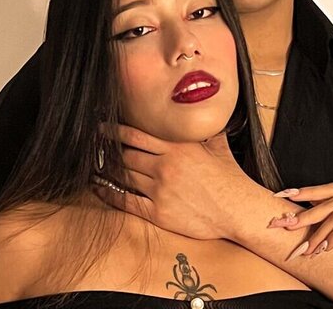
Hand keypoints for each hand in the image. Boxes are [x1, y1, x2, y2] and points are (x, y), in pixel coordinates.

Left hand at [95, 124, 262, 239]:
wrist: (238, 209)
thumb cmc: (231, 179)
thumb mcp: (218, 146)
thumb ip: (204, 133)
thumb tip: (203, 120)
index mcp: (177, 148)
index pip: (137, 135)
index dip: (115, 131)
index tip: (102, 128)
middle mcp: (165, 167)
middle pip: (126, 155)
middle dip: (108, 151)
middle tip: (94, 148)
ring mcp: (161, 191)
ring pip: (124, 177)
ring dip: (106, 171)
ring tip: (94, 166)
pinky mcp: (159, 213)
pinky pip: (127, 201)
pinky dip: (110, 194)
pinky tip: (100, 188)